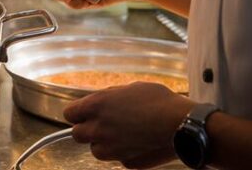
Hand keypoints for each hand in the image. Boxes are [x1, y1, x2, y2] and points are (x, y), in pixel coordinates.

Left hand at [65, 82, 192, 167]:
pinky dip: (123, 153)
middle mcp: (99, 128)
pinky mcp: (125, 162)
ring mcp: (111, 148)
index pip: (69, 114)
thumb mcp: (130, 88)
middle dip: (87, 129)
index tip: (83, 113)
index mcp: (96, 106)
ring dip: (103, 144)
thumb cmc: (159, 101)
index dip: (77, 113)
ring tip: (121, 135)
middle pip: (77, 134)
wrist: (182, 125)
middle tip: (101, 125)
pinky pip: (117, 159)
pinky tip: (137, 143)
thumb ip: (109, 97)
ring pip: (96, 150)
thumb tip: (101, 101)